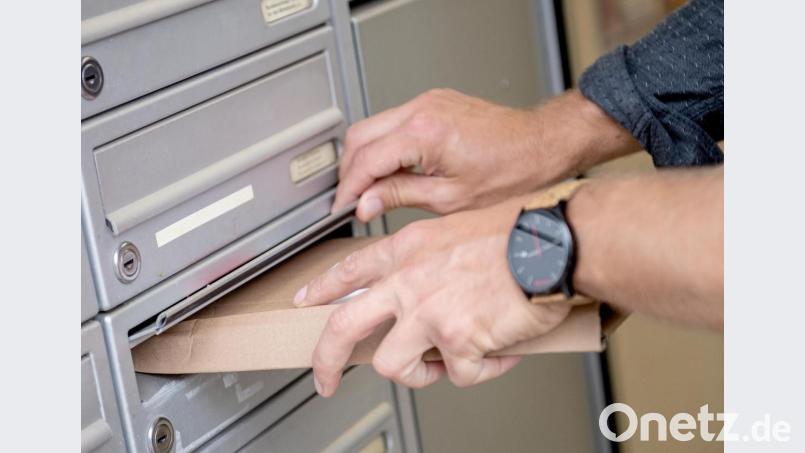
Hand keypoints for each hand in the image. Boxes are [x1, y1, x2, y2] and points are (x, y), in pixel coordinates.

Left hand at [294, 198, 572, 395]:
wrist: (555, 243)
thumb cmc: (519, 232)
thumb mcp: (455, 228)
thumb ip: (428, 261)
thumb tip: (420, 295)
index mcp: (408, 249)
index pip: (348, 269)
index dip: (322, 289)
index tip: (306, 302)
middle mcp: (409, 280)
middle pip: (344, 327)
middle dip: (327, 361)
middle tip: (326, 380)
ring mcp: (429, 311)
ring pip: (393, 366)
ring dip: (420, 374)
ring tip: (448, 364)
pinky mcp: (458, 340)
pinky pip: (460, 375)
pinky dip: (482, 370)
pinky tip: (500, 351)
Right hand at [334, 89, 576, 220]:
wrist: (543, 145)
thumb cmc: (512, 171)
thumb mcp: (450, 198)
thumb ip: (400, 196)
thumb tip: (366, 203)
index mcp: (423, 133)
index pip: (365, 160)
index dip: (349, 188)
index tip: (344, 206)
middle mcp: (422, 109)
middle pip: (359, 136)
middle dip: (350, 170)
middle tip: (354, 199)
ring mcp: (428, 101)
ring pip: (373, 125)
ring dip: (366, 156)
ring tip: (375, 188)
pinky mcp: (435, 102)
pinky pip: (394, 121)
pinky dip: (386, 145)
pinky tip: (395, 169)